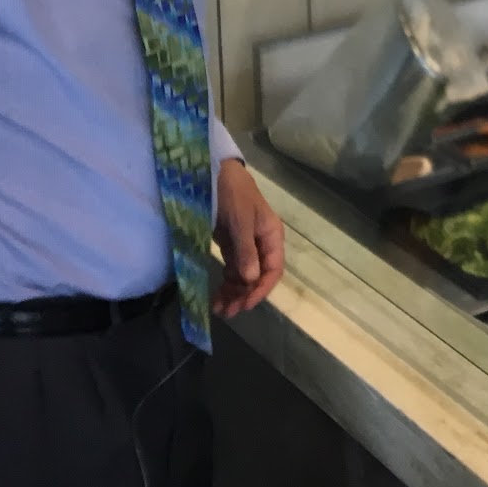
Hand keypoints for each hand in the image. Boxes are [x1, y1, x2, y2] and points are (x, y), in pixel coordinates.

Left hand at [214, 160, 285, 317]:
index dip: (262, 289)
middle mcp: (261, 243)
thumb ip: (246, 251)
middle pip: (258, 276)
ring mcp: (246, 245)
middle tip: (228, 312)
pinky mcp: (231, 244)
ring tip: (219, 310)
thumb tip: (252, 280)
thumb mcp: (241, 222)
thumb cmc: (233, 195)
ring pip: (244, 276)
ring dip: (234, 293)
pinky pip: (232, 269)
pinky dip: (226, 283)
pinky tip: (217, 296)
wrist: (214, 174)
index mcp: (271, 236)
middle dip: (244, 295)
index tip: (246, 304)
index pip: (273, 269)